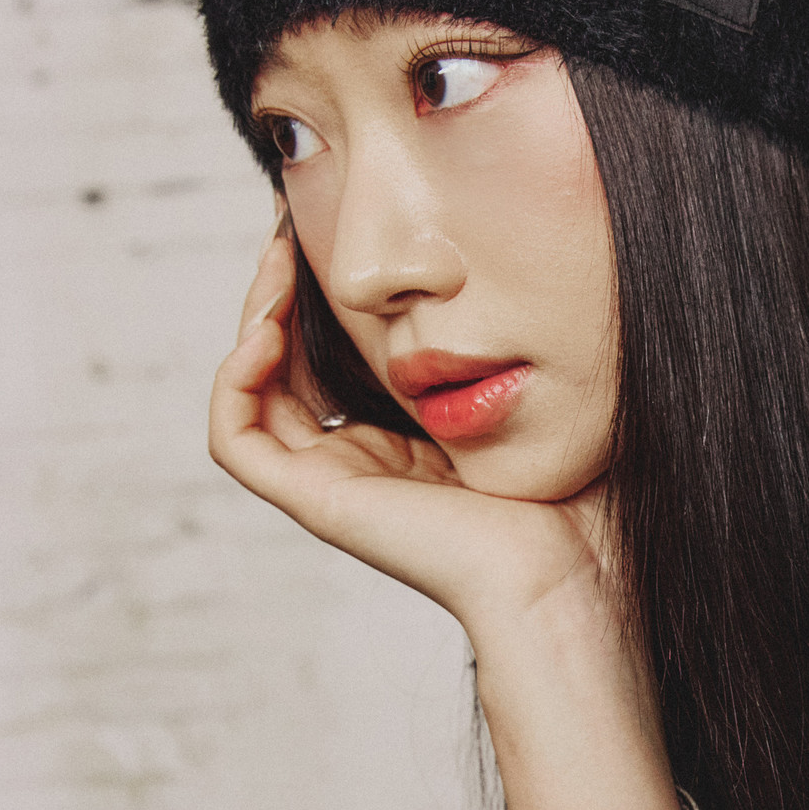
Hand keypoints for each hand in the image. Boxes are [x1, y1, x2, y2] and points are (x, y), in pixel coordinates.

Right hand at [208, 216, 685, 809]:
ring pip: (253, 394)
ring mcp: (336, 485)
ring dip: (252, 322)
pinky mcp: (318, 502)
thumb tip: (517, 274)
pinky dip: (235, 379)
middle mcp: (364, 465)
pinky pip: (235, 438)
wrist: (568, 577)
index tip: (337, 236)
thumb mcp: (536, 402)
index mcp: (409, 447)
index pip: (339, 362)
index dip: (324, 301)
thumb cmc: (574, 502)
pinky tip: (267, 330)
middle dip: (280, 297)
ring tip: (276, 265)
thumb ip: (510, 351)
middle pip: (287, 368)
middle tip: (290, 232)